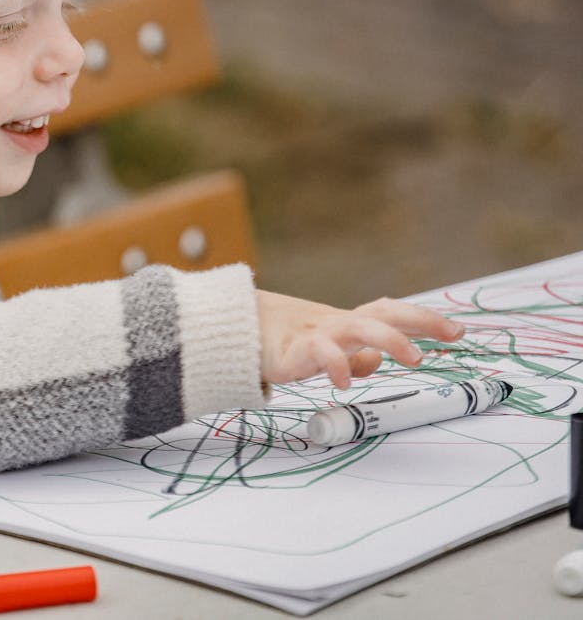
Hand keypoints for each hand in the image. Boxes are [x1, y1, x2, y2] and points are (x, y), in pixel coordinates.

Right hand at [256, 291, 465, 388]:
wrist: (238, 334)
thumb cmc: (288, 342)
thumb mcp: (329, 349)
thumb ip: (355, 356)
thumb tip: (377, 362)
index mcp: (348, 322)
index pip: (390, 312)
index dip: (424, 319)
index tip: (457, 332)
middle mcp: (337, 323)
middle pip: (382, 313)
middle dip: (419, 321)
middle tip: (450, 335)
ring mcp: (317, 334)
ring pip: (359, 328)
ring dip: (390, 340)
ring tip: (413, 358)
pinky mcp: (294, 352)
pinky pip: (321, 355)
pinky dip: (337, 366)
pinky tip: (345, 383)